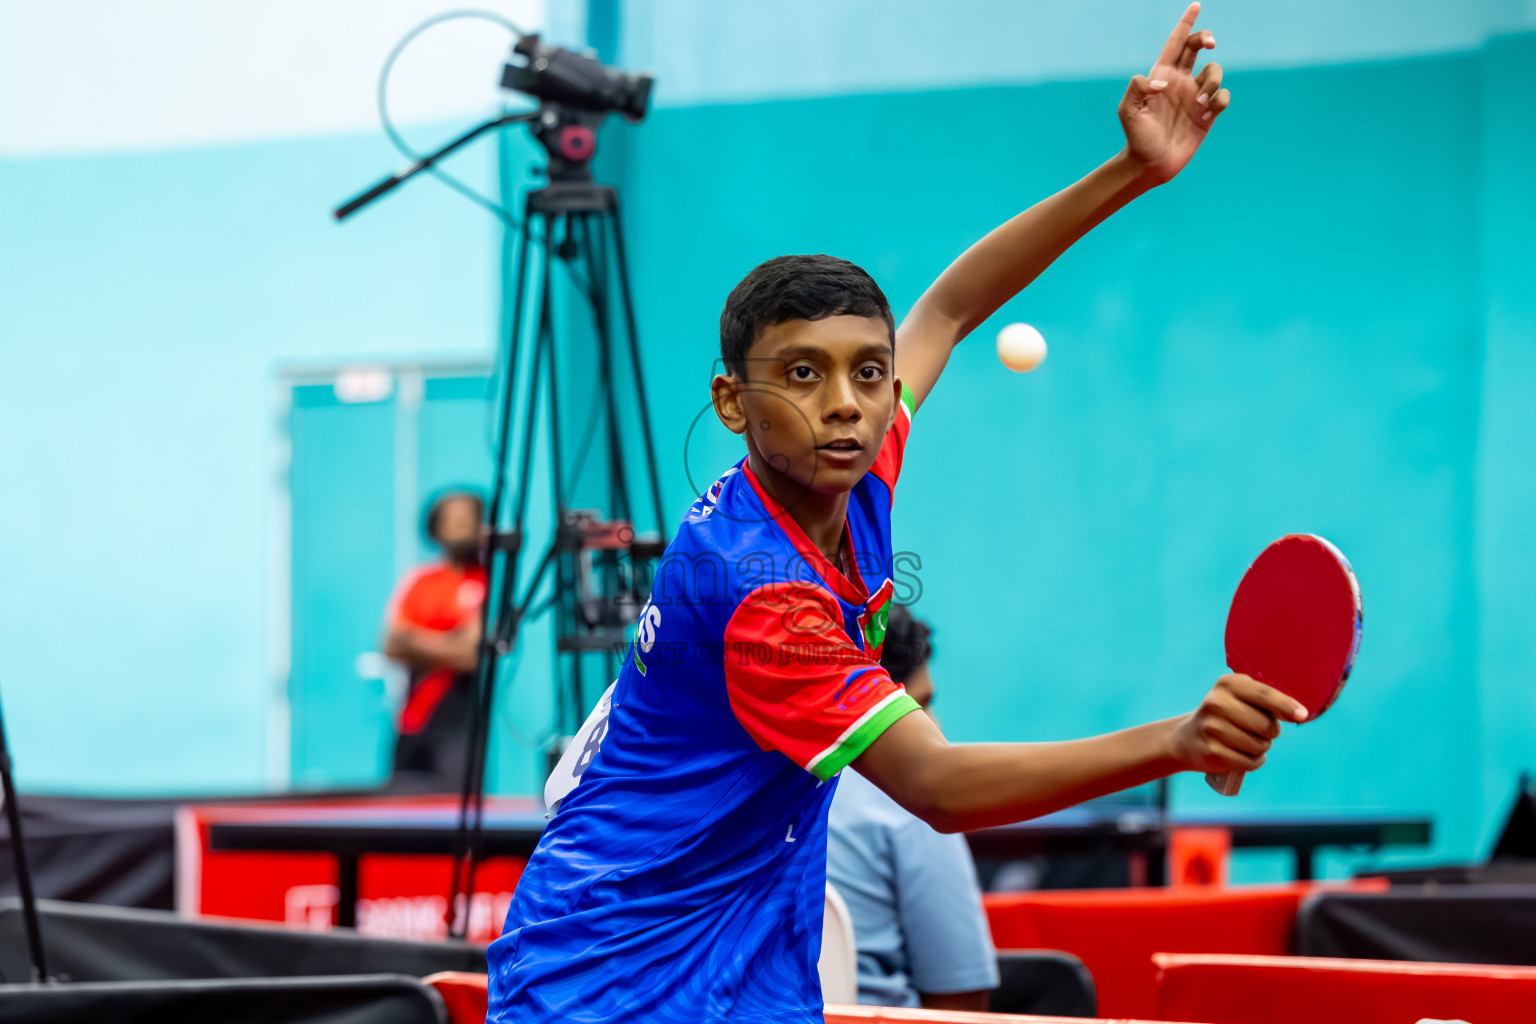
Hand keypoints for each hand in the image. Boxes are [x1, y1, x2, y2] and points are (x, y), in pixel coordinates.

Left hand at [1119, 2, 1229, 184]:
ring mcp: (1196, 96)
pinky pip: (1224, 96)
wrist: (1150, 164)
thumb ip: (1138, 87)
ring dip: (1212, 81)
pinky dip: (1219, 100)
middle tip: (1210, 43)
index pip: (1176, 43)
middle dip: (1206, 37)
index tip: (1195, 5)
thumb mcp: (1127, 110)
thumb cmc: (1136, 137)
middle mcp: (1180, 81)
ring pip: (1215, 71)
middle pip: (1198, 47)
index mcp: (1161, 75)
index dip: (1186, 24)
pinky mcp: (1208, 113)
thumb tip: (1165, 81)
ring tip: (1200, 101)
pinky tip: (1207, 113)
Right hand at [1171, 673, 1306, 774]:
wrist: (1187, 737)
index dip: (1286, 706)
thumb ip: (1267, 700)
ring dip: (1260, 748)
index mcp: (1227, 684)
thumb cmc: (1225, 716)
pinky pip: (1249, 762)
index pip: (1264, 695)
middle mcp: (1217, 703)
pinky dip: (1252, 762)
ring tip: (1244, 742)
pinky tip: (1240, 755)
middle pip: (1266, 725)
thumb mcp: (1240, 697)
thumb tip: (1300, 714)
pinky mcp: (1212, 751)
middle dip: (1270, 732)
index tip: (1302, 715)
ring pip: (1260, 746)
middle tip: (1257, 730)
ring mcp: (1212, 728)